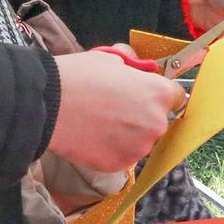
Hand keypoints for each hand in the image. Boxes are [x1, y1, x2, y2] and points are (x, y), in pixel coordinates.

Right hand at [46, 49, 187, 173]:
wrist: (47, 105)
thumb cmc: (80, 77)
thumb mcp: (110, 58)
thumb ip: (132, 64)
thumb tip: (138, 66)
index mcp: (160, 94)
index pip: (176, 97)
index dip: (158, 96)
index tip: (145, 97)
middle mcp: (157, 123)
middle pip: (158, 122)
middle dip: (141, 117)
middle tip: (114, 110)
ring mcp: (139, 147)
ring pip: (140, 141)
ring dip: (127, 135)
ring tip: (99, 123)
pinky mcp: (120, 164)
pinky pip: (122, 156)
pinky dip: (111, 150)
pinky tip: (92, 138)